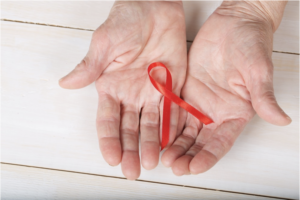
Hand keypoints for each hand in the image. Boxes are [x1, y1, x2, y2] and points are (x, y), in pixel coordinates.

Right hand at [59, 1, 186, 179]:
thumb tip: (66, 84)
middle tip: (132, 171)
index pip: (107, 120)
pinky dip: (170, 127)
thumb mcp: (104, 43)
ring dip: (150, 144)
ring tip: (151, 163)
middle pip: (129, 128)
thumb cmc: (126, 20)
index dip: (108, 140)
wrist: (155, 7)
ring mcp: (150, 93)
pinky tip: (169, 144)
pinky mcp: (170, 87)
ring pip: (150, 124)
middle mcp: (130, 94)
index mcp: (110, 87)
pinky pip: (171, 111)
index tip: (112, 158)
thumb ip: (90, 66)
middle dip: (130, 150)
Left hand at [161, 1, 290, 175]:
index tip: (194, 168)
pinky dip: (166, 125)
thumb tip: (282, 119)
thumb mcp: (258, 70)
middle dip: (188, 156)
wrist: (233, 23)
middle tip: (174, 167)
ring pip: (185, 131)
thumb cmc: (251, 43)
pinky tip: (156, 134)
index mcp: (235, 112)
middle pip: (200, 141)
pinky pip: (174, 112)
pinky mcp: (186, 91)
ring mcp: (199, 103)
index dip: (208, 156)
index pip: (221, 141)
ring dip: (175, 145)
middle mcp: (216, 112)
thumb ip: (263, 96)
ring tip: (163, 157)